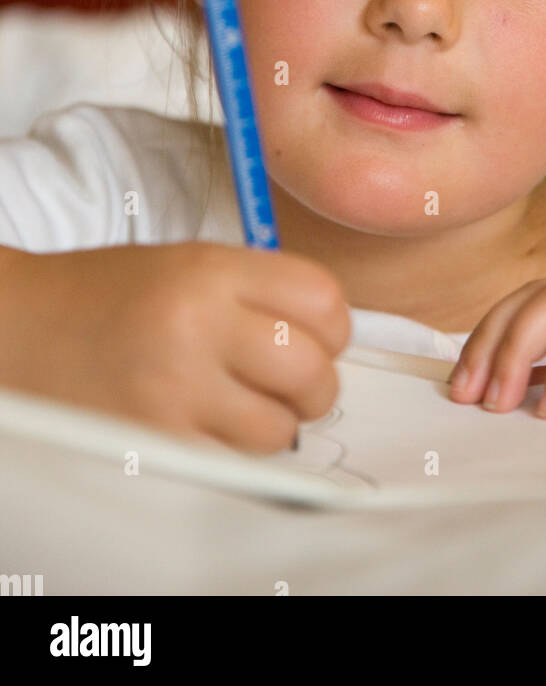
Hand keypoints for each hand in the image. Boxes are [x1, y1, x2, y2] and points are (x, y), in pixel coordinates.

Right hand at [0, 241, 350, 453]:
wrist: (21, 327)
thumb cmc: (109, 296)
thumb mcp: (188, 263)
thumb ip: (259, 291)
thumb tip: (332, 336)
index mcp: (210, 270)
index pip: (322, 298)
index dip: (334, 325)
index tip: (321, 336)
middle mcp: (197, 325)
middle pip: (312, 368)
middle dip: (316, 383)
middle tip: (293, 383)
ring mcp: (173, 390)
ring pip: (280, 427)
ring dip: (276, 424)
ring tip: (244, 406)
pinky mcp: (153, 442)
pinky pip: (234, 463)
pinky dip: (235, 452)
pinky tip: (212, 427)